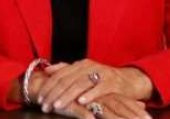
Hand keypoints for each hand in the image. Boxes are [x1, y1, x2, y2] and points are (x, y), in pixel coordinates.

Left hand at [35, 59, 152, 115]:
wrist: (129, 80)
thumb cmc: (104, 79)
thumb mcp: (84, 72)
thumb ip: (66, 70)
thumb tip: (47, 70)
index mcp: (80, 64)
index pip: (59, 75)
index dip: (48, 86)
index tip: (40, 98)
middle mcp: (88, 66)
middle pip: (67, 80)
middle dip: (54, 94)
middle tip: (45, 105)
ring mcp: (100, 73)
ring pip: (79, 84)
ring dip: (67, 96)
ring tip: (58, 105)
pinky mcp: (111, 82)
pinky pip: (99, 89)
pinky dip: (89, 95)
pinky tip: (82, 102)